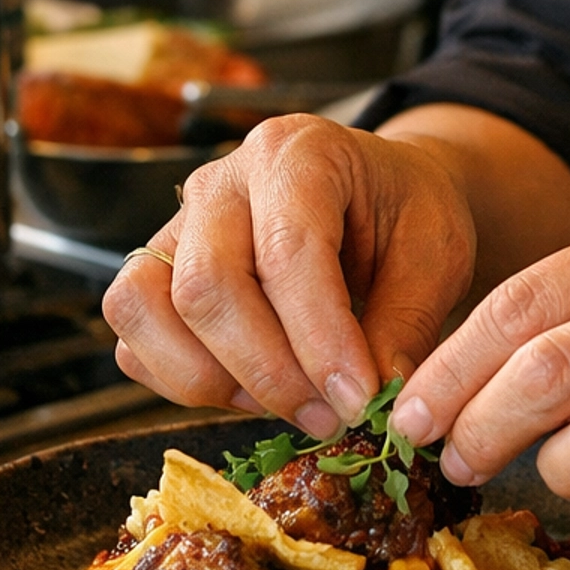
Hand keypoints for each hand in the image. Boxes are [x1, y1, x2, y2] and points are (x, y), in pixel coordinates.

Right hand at [101, 117, 476, 434]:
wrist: (380, 194)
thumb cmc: (405, 215)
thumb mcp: (436, 256)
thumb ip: (407, 325)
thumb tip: (377, 401)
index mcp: (299, 153)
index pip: (288, 250)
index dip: (319, 339)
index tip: (357, 401)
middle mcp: (223, 181)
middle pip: (206, 284)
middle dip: (268, 371)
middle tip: (329, 417)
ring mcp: (178, 223)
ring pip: (145, 309)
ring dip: (212, 380)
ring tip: (289, 402)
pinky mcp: (155, 270)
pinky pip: (133, 336)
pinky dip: (179, 380)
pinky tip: (249, 389)